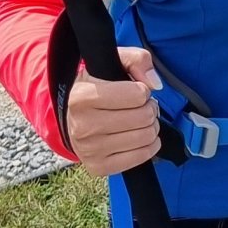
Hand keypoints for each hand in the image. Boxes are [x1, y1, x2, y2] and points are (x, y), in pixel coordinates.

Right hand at [66, 44, 162, 177]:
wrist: (73, 118)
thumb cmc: (97, 87)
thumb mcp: (113, 62)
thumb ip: (137, 60)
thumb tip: (155, 84)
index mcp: (82, 97)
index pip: (137, 94)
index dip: (142, 90)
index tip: (135, 91)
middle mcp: (83, 126)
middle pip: (144, 117)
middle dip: (150, 108)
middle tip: (141, 107)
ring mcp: (89, 150)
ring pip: (146, 137)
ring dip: (151, 126)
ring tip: (139, 120)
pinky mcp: (99, 167)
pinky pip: (142, 157)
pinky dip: (150, 145)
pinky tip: (139, 136)